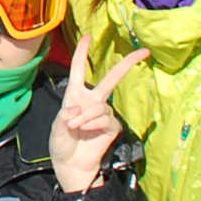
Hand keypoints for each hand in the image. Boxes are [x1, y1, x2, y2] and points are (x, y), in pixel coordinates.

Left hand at [49, 48, 146, 191]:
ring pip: (101, 106)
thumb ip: (65, 115)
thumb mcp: (57, 127)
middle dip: (127, 64)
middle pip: (111, 79)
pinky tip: (86, 132)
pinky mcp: (111, 127)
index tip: (88, 36)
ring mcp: (103, 114)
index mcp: (75, 95)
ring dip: (86, 116)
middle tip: (143, 52)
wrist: (71, 164)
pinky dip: (93, 124)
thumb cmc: (61, 143)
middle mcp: (92, 100)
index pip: (79, 69)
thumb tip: (78, 107)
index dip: (82, 52)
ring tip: (75, 127)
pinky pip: (106, 119)